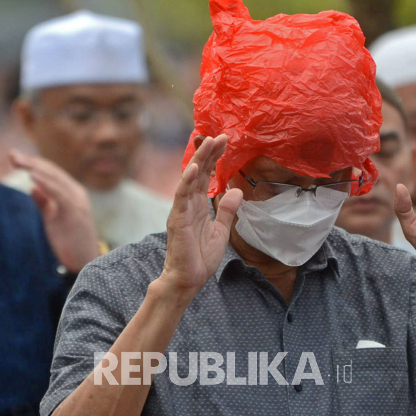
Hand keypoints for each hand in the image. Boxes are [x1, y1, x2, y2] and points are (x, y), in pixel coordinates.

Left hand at [9, 151, 100, 271]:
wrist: (86, 263)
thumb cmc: (70, 241)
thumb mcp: (54, 219)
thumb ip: (45, 203)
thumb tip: (32, 188)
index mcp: (71, 192)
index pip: (50, 172)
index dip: (32, 162)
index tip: (13, 157)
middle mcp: (76, 192)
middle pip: (51, 170)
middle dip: (30, 161)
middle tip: (11, 154)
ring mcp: (77, 201)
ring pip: (54, 178)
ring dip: (34, 167)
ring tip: (18, 161)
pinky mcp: (75, 212)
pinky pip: (59, 193)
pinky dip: (46, 183)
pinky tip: (32, 176)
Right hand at [159, 134, 242, 297]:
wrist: (188, 279)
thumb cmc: (200, 258)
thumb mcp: (221, 230)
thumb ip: (226, 210)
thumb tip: (237, 191)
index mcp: (198, 205)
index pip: (206, 175)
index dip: (215, 158)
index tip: (226, 142)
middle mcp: (188, 203)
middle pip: (199, 172)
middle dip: (209, 153)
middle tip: (221, 135)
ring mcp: (181, 209)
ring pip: (189, 179)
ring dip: (199, 160)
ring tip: (208, 142)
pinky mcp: (178, 219)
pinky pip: (181, 196)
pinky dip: (186, 181)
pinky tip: (194, 168)